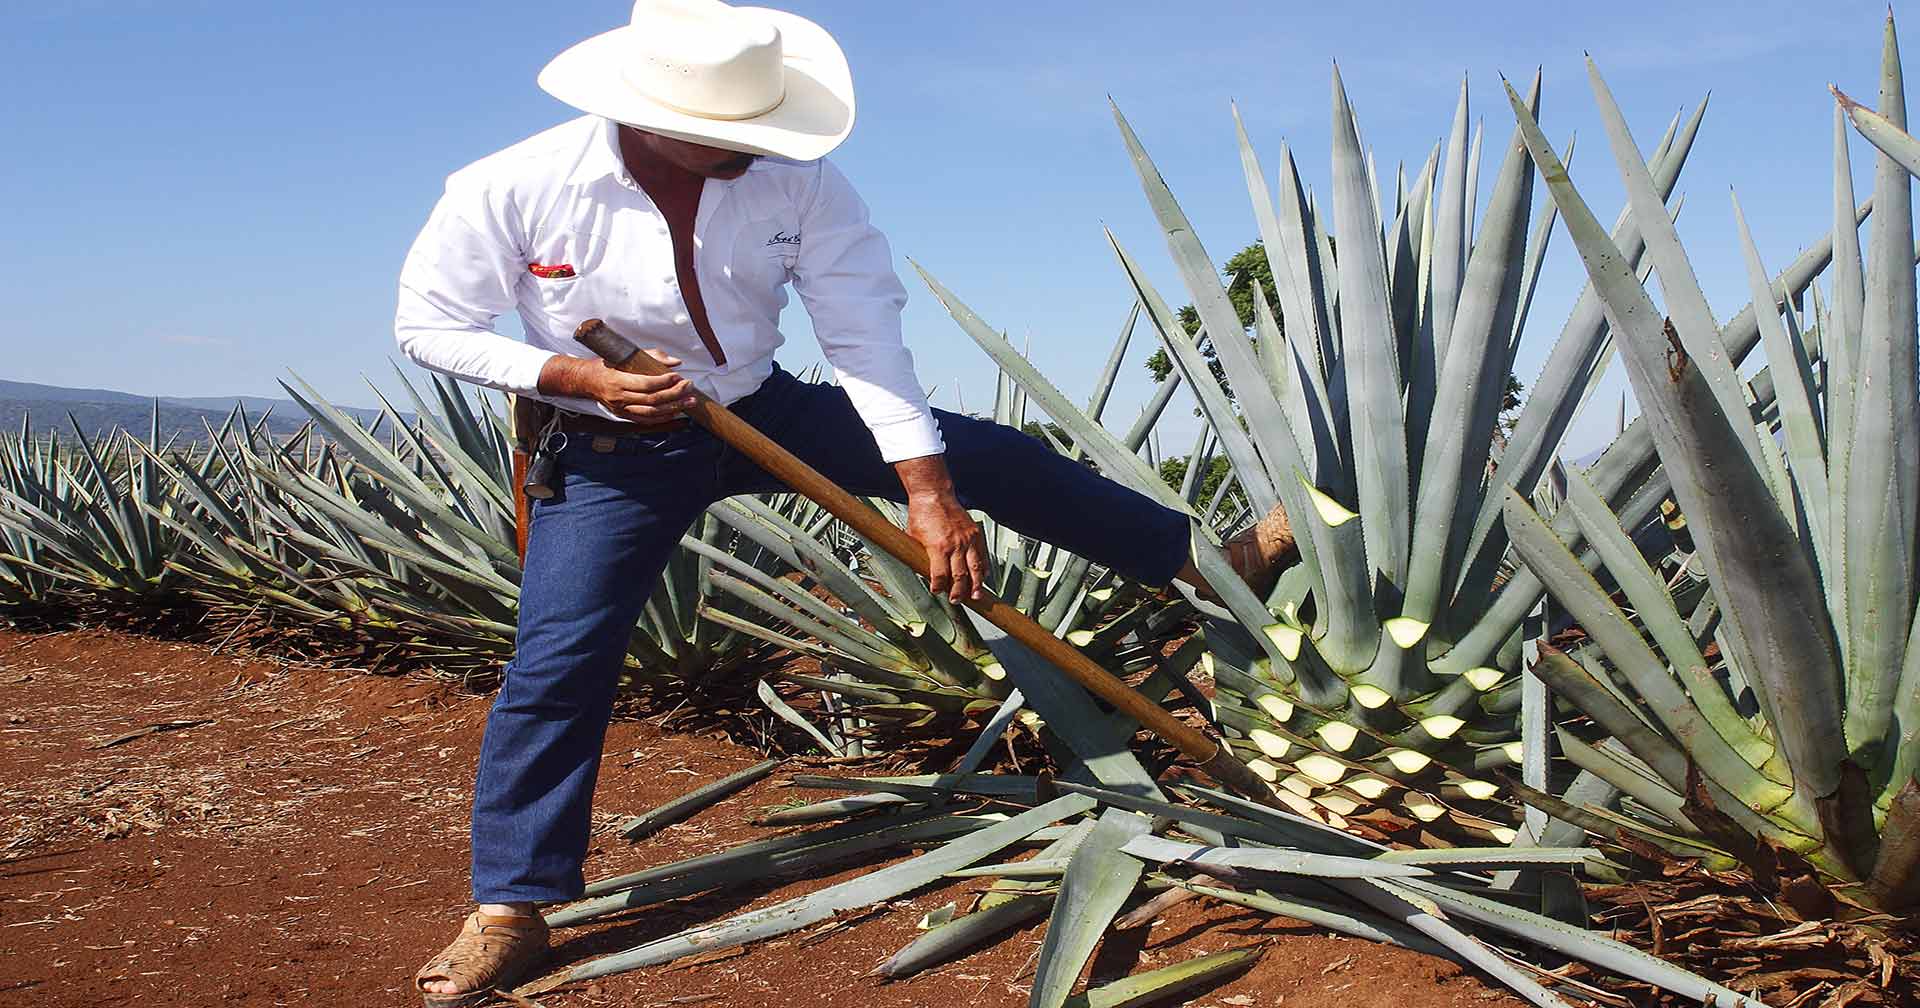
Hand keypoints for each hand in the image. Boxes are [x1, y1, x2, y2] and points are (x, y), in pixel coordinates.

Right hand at [538, 351, 697, 421]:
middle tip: (689, 387)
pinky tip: (676, 412)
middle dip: (674, 394)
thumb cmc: (607, 364)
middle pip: (651, 400)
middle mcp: (619, 397)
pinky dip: (663, 418)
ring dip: (673, 408)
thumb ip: (651, 356)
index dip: (664, 381)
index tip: (678, 376)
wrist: (587, 380)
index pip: (645, 384)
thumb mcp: (625, 355)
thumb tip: (675, 362)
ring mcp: (622, 409)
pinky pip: (646, 421)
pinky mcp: (624, 416)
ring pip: (651, 413)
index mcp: (618, 380)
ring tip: (689, 402)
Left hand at [894, 456, 989, 602]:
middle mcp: (955, 544)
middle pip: (960, 576)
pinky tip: (982, 577)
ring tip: (976, 596)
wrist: (934, 495)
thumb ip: (920, 555)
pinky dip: (983, 568)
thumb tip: (922, 571)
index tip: (937, 591)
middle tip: (956, 600)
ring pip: (975, 568)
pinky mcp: (975, 534)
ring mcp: (967, 539)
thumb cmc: (923, 514)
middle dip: (958, 592)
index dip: (938, 587)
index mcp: (938, 547)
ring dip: (976, 585)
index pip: (940, 576)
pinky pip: (982, 555)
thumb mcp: (914, 538)